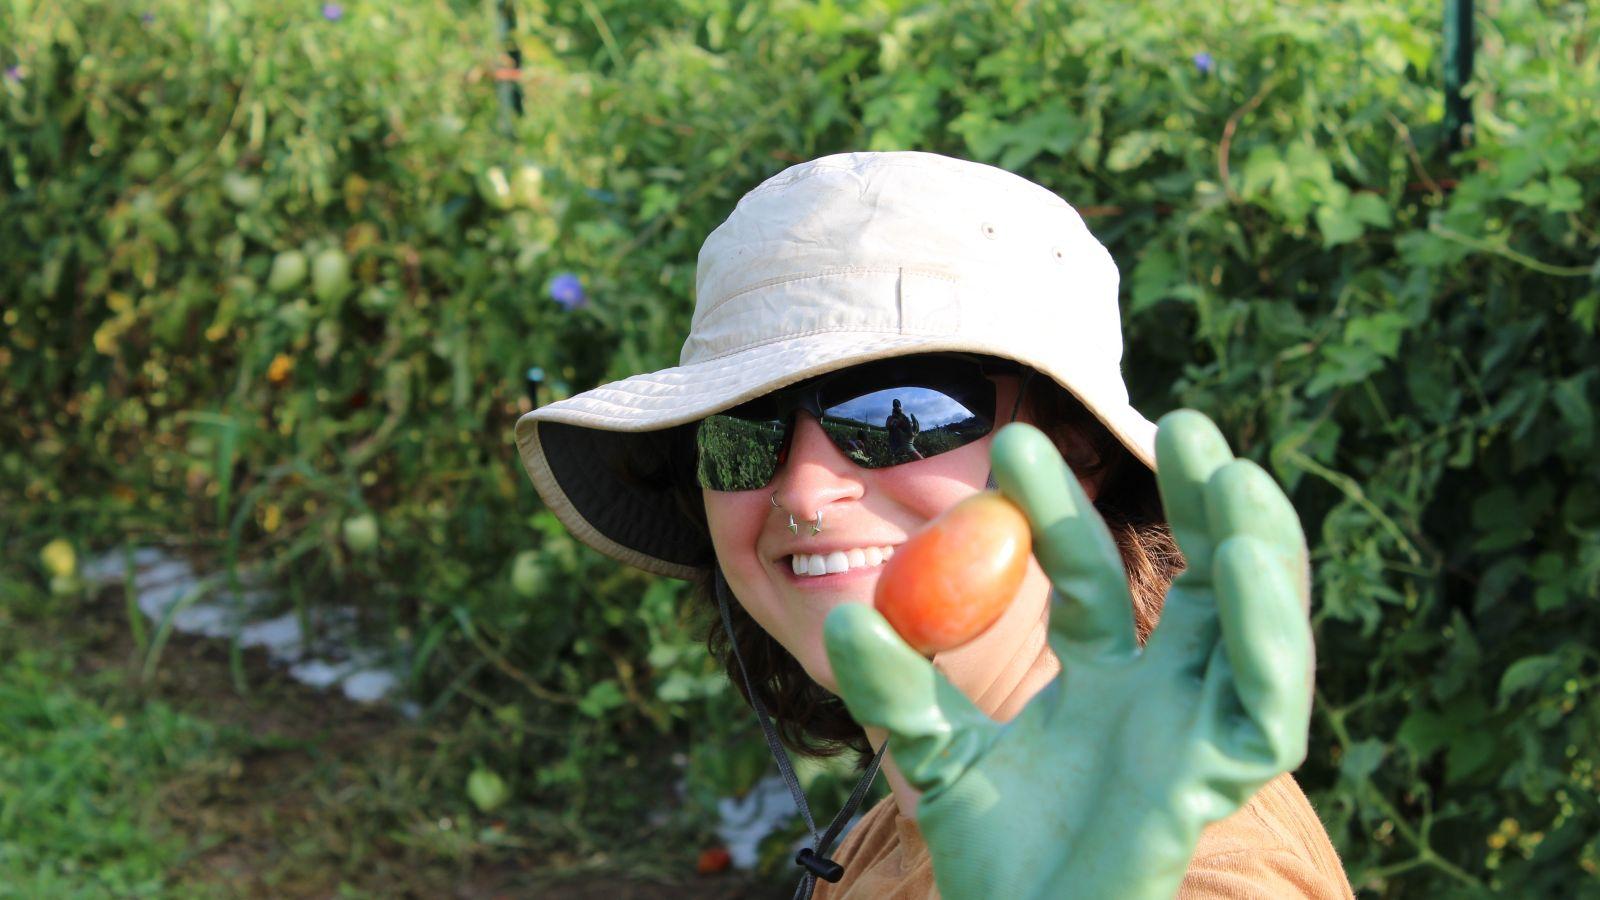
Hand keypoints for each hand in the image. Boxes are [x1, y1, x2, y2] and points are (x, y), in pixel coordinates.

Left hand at [823, 411, 1312, 899]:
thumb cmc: (988, 858)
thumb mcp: (933, 754)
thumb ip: (899, 689)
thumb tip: (845, 618)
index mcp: (1100, 683)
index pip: (1089, 577)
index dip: (1057, 510)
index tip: (1013, 443)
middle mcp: (1160, 697)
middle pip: (1201, 583)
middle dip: (1198, 503)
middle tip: (1177, 423)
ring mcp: (1197, 732)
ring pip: (1254, 626)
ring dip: (1254, 546)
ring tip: (1230, 472)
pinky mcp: (1220, 776)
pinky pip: (1269, 702)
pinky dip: (1270, 631)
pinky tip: (1249, 560)